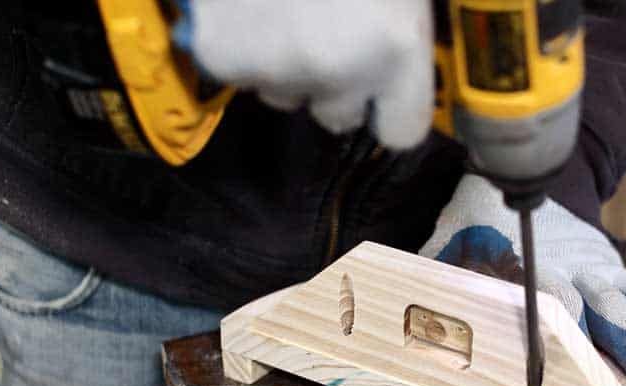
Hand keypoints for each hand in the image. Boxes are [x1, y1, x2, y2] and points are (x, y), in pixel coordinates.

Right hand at [174, 0, 432, 148]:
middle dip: (332, 83)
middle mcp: (342, 70)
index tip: (380, 93)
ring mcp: (278, 69)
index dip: (388, 109)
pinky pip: (237, 74)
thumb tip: (397, 63)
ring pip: (283, 95)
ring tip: (280, 3)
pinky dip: (237, 46)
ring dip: (282, 61)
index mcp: (397, 46)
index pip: (401, 132)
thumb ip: (401, 31)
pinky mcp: (223, 59)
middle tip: (321, 22)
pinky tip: (246, 4)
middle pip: (338, 117)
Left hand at [419, 175, 625, 385]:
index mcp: (533, 264)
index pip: (551, 300)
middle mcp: (575, 270)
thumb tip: (412, 308)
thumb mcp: (449, 241)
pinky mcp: (616, 273)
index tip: (579, 361)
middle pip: (606, 311)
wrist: (518, 177)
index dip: (565, 330)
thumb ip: (437, 273)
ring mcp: (600, 272)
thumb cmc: (477, 221)